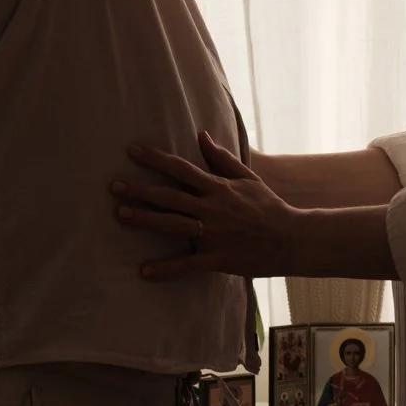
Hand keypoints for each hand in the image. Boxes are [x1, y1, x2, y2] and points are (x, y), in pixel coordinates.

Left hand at [113, 131, 301, 281]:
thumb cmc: (268, 206)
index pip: (181, 168)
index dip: (155, 159)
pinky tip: (144, 271)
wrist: (290, 239)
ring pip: (172, 224)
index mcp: (218, 187)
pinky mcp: (216, 258)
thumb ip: (221, 158)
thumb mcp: (247, 177)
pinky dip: (165, 269)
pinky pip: (186, 264)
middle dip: (140, 189)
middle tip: (114, 185)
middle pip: (169, 195)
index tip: (132, 150)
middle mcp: (211, 208)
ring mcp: (213, 234)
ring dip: (145, 220)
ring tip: (120, 214)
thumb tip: (201, 135)